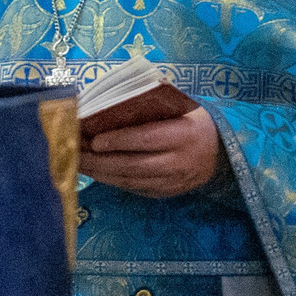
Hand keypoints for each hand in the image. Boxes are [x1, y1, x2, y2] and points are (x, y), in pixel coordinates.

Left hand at [79, 108, 221, 197]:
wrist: (221, 155)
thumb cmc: (193, 123)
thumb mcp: (182, 109)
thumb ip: (153, 107)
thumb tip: (113, 101)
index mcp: (183, 135)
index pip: (146, 139)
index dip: (119, 141)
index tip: (95, 139)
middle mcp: (177, 162)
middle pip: (132, 165)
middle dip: (99, 160)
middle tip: (74, 151)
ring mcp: (170, 182)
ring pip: (129, 180)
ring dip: (99, 172)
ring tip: (77, 162)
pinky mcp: (163, 194)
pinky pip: (132, 188)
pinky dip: (111, 181)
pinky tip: (94, 172)